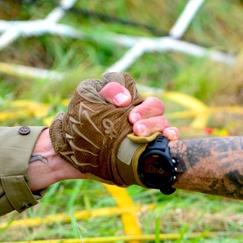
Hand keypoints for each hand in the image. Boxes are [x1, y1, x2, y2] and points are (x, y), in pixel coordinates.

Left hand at [48, 73, 176, 186]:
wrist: (70, 158)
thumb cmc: (75, 128)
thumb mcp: (83, 104)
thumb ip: (103, 93)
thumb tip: (125, 100)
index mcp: (118, 98)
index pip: (126, 84)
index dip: (126, 90)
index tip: (121, 103)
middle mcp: (135, 111)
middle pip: (153, 103)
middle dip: (147, 111)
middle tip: (133, 123)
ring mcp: (144, 129)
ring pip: (162, 120)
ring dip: (155, 125)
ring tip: (138, 134)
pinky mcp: (149, 146)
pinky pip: (168, 137)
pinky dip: (172, 135)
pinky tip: (168, 138)